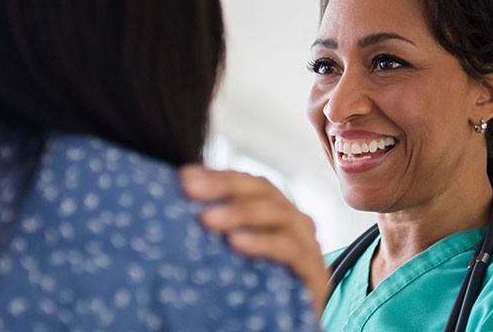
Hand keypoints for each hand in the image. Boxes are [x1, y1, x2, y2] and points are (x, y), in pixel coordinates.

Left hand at [180, 165, 329, 317]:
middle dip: (224, 186)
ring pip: (278, 214)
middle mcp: (294, 222)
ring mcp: (308, 245)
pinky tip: (237, 243)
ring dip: (240, 212)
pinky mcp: (315, 273)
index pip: (248, 183)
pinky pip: (290, 250)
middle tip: (189, 188)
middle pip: (263, 190)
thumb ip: (218, 230)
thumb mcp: (234, 255)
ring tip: (207, 219)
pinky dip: (263, 243)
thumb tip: (177, 209)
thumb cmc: (258, 289)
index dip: (218, 176)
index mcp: (275, 212)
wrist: (286, 326)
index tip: (184, 177)